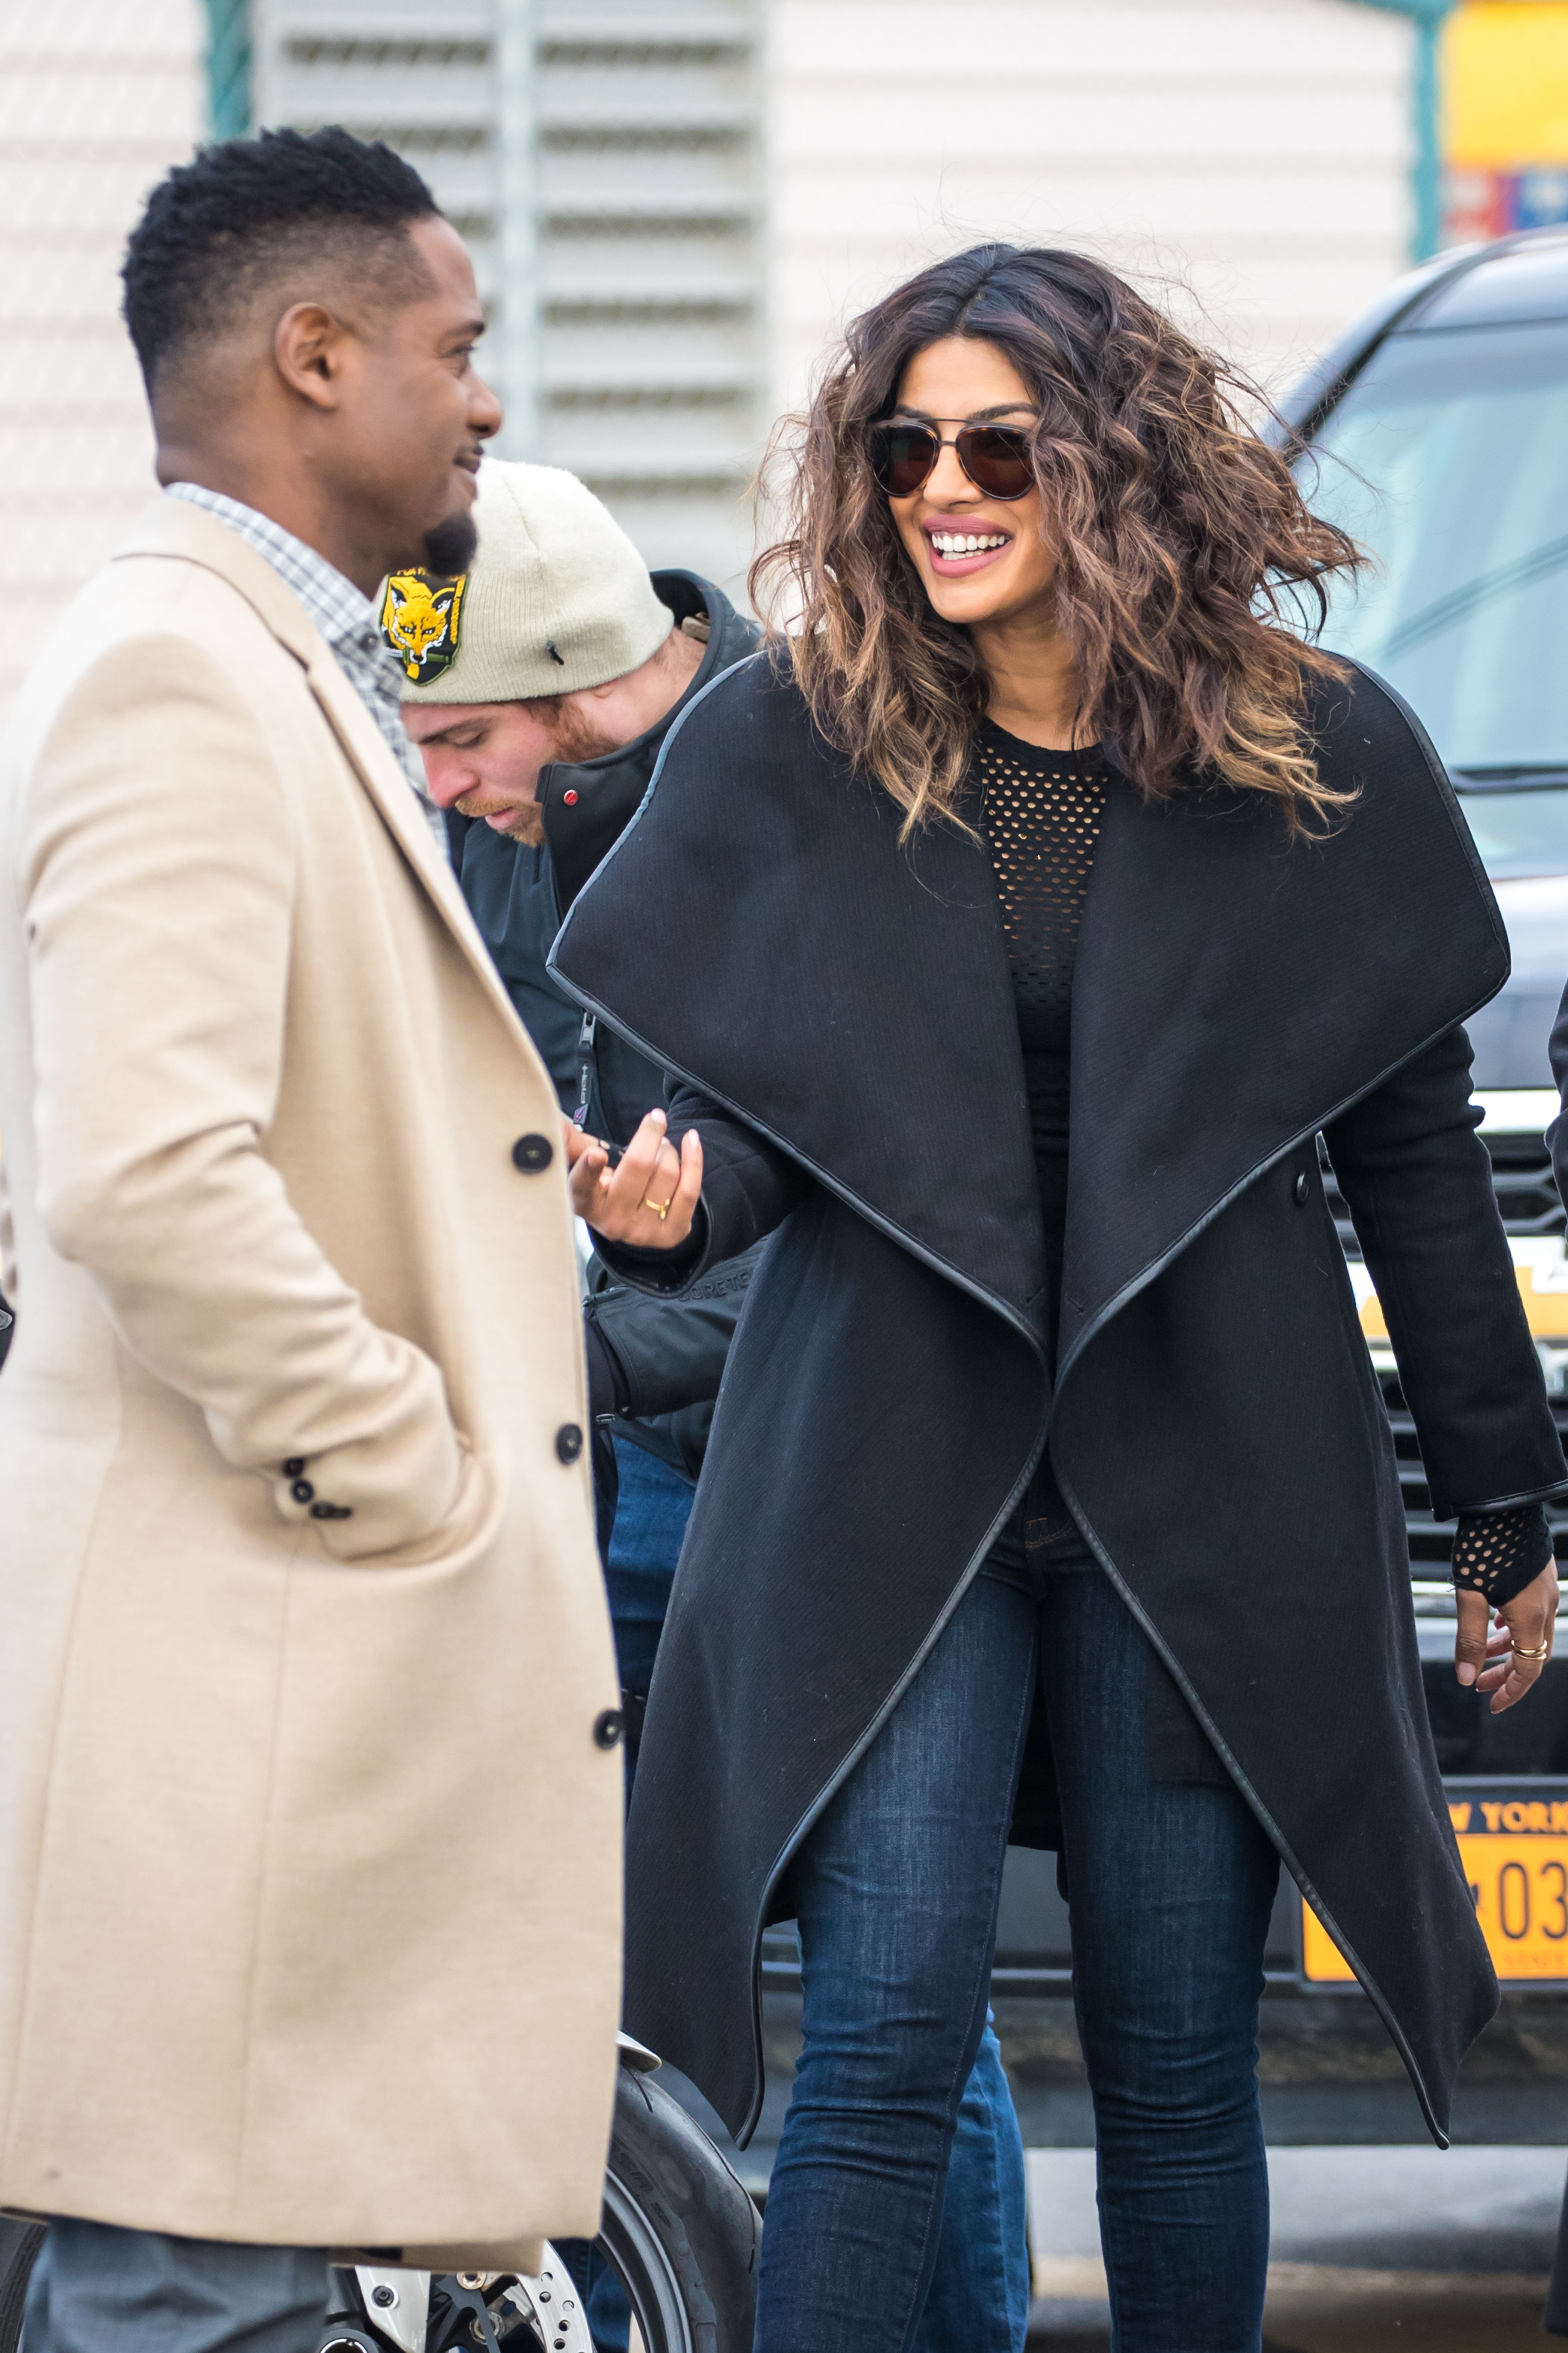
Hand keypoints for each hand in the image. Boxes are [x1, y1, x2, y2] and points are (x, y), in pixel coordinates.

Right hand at [564, 1109, 702, 1250]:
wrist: (631, 1223)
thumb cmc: (605, 1186)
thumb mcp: (583, 1167)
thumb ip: (568, 1142)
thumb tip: (549, 1119)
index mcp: (584, 1203)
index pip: (582, 1187)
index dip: (589, 1170)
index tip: (596, 1153)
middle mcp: (611, 1222)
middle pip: (638, 1167)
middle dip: (650, 1134)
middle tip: (655, 1119)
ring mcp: (642, 1232)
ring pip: (667, 1173)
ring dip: (668, 1149)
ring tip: (662, 1146)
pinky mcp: (671, 1234)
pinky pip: (689, 1189)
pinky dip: (694, 1159)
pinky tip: (691, 1140)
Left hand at [1455, 1558, 1558, 1713]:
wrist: (1503, 1503)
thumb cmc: (1483, 1547)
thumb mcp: (1469, 1595)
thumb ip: (1469, 1638)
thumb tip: (1466, 1678)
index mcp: (1531, 1617)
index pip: (1529, 1670)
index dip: (1511, 1691)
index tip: (1491, 1705)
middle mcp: (1547, 1607)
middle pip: (1532, 1655)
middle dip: (1506, 1673)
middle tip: (1479, 1685)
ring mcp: (1546, 1591)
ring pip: (1530, 1634)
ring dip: (1506, 1649)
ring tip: (1481, 1656)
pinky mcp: (1540, 1577)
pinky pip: (1531, 1614)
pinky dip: (1513, 1627)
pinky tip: (1495, 1624)